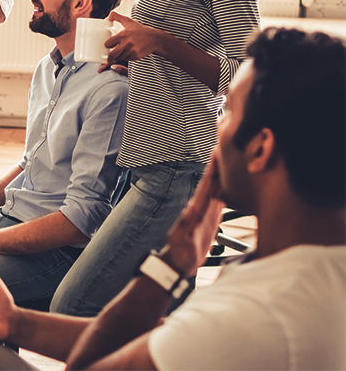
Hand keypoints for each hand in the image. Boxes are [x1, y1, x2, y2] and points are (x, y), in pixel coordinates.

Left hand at [99, 11, 170, 71]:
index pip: (108, 44)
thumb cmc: (141, 31)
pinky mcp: (136, 56)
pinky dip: (127, 58)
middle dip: (110, 57)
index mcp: (122, 35)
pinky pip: (127, 60)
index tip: (109, 45)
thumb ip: (117, 17)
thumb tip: (107, 17)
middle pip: (112, 55)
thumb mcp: (129, 22)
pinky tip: (130, 52)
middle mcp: (126, 43)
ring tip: (123, 52)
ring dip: (119, 57)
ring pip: (119, 58)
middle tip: (110, 56)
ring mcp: (131, 50)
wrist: (155, 39)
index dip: (107, 45)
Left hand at [159, 154, 224, 275]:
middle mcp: (201, 207)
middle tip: (225, 148)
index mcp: (195, 209)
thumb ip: (185, 224)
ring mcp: (206, 212)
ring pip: (217, 189)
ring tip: (230, 160)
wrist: (180, 263)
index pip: (205, 185)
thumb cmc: (179, 252)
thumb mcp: (181, 238)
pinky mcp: (211, 219)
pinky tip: (231, 184)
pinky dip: (226, 190)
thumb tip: (191, 209)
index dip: (211, 170)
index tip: (216, 153)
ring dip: (222, 175)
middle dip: (218, 166)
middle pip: (212, 183)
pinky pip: (220, 201)